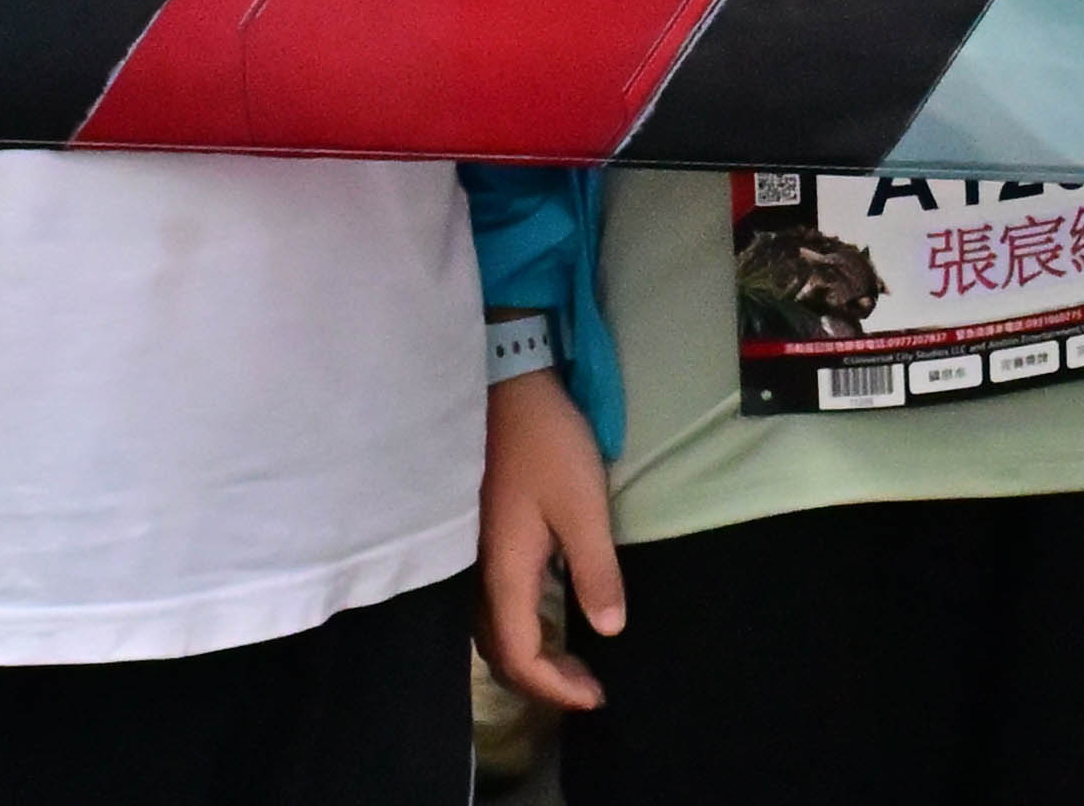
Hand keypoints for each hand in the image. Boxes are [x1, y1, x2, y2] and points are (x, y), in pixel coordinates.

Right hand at [480, 368, 624, 711]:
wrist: (506, 387)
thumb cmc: (546, 445)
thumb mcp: (584, 506)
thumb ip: (595, 570)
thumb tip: (609, 629)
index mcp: (504, 575)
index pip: (520, 656)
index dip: (555, 686)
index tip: (595, 696)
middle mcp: (479, 576)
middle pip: (500, 652)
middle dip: (543, 680)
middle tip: (589, 687)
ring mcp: (475, 557)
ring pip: (493, 631)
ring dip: (530, 656)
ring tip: (573, 663)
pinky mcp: (480, 538)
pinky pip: (493, 605)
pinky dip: (520, 628)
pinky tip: (547, 617)